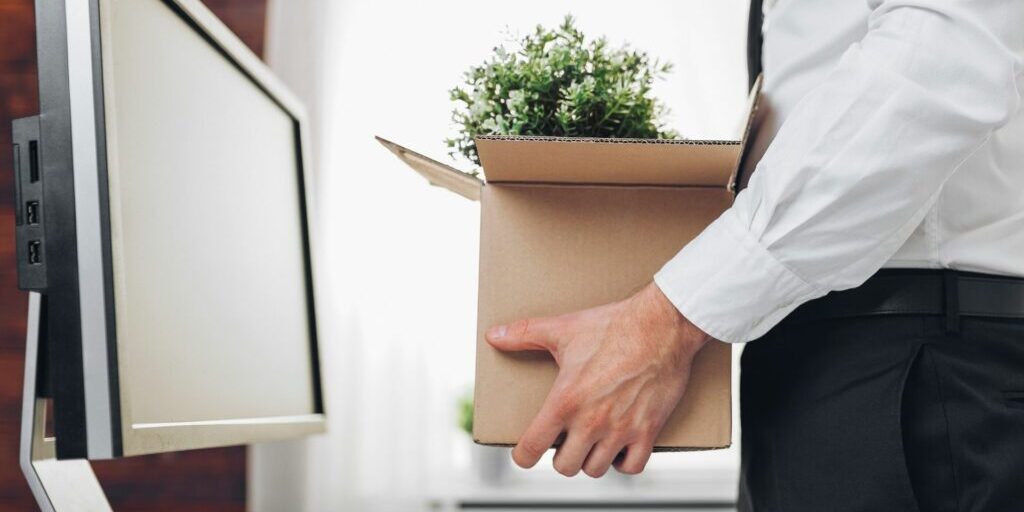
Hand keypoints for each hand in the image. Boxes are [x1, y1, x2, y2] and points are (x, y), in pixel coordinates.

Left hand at [485, 282, 711, 477]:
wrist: (661, 325)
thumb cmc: (614, 325)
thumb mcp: (563, 329)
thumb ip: (524, 334)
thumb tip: (494, 335)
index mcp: (565, 400)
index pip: (532, 449)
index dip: (523, 455)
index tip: (526, 452)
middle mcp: (591, 421)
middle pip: (565, 467)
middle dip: (561, 457)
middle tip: (564, 441)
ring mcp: (621, 429)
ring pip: (596, 469)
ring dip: (590, 459)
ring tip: (590, 442)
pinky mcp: (648, 430)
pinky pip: (632, 466)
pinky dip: (624, 462)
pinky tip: (619, 447)